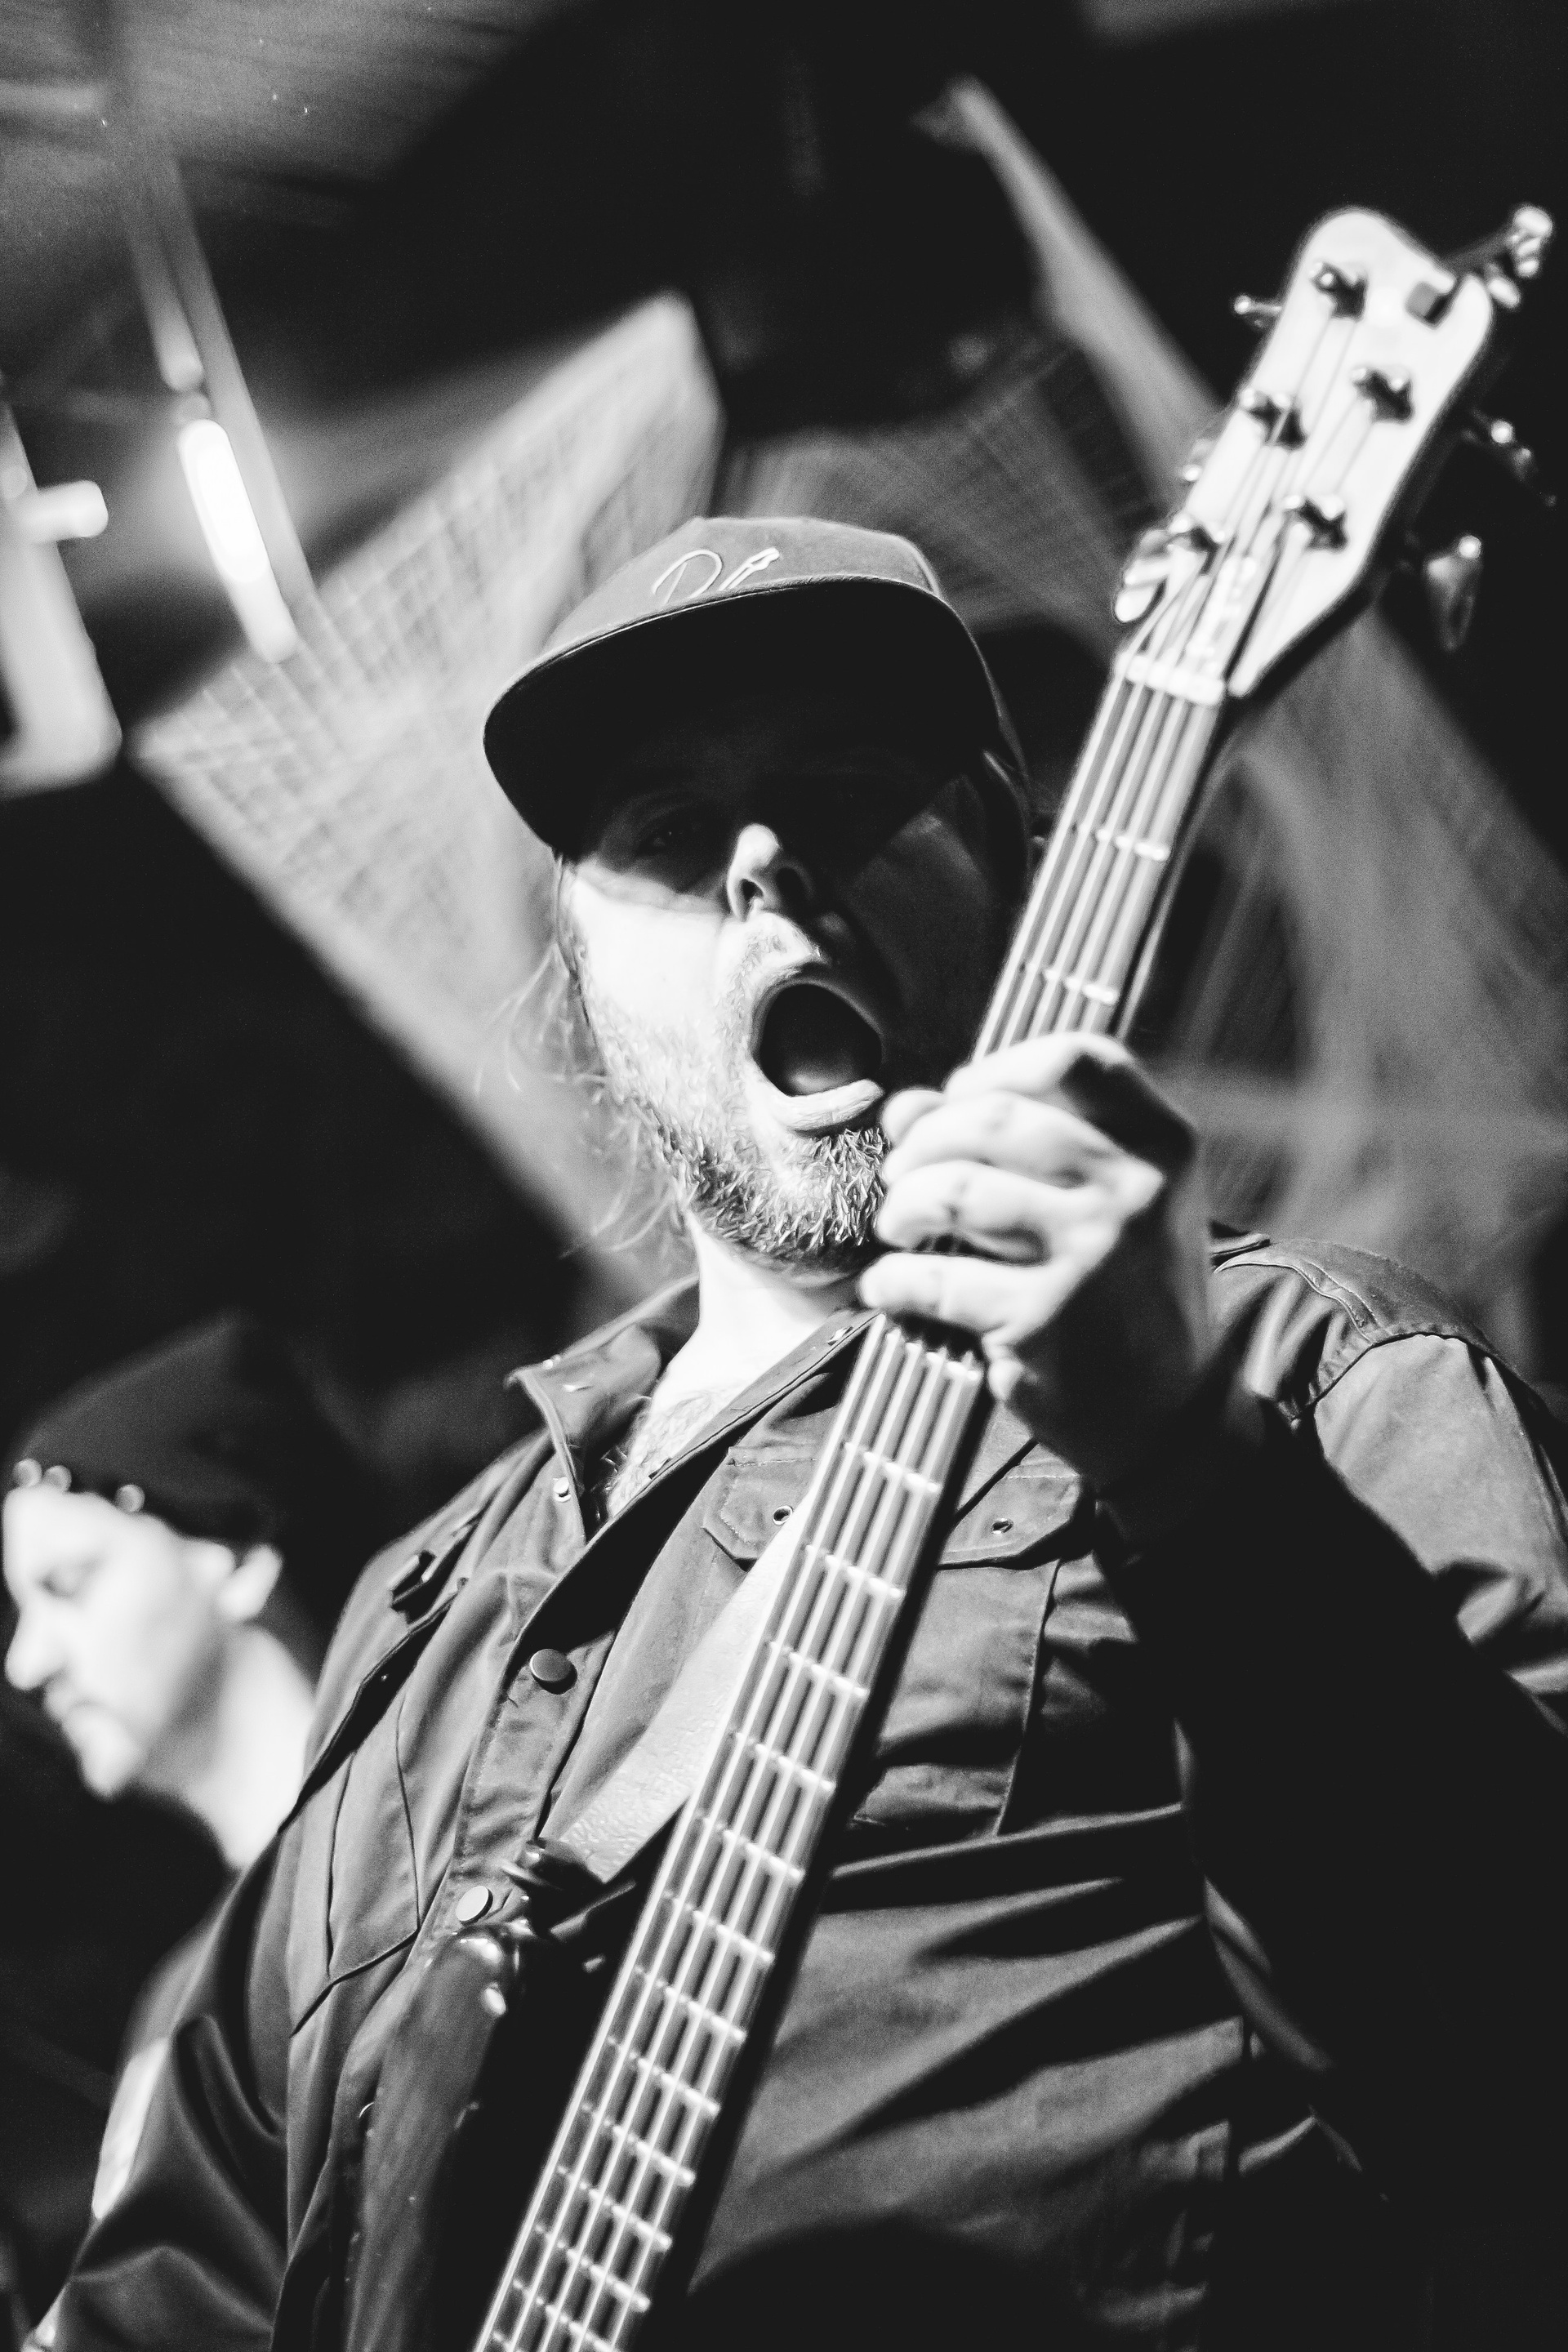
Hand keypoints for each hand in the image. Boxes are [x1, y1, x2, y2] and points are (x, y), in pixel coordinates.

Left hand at [858, 1036, 1215, 1490]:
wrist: (1168, 1413)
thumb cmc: (1124, 1292)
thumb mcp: (1106, 1204)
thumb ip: (1019, 1142)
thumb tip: (904, 1106)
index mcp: (1162, 1146)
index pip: (1075, 1058)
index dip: (996, 1068)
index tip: (958, 1096)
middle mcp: (1135, 1189)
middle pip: (994, 1117)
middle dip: (926, 1141)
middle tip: (905, 1173)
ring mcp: (1092, 1253)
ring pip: (957, 1189)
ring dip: (904, 1206)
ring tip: (900, 1226)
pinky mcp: (1045, 1319)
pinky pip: (936, 1276)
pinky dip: (893, 1280)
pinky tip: (890, 1287)